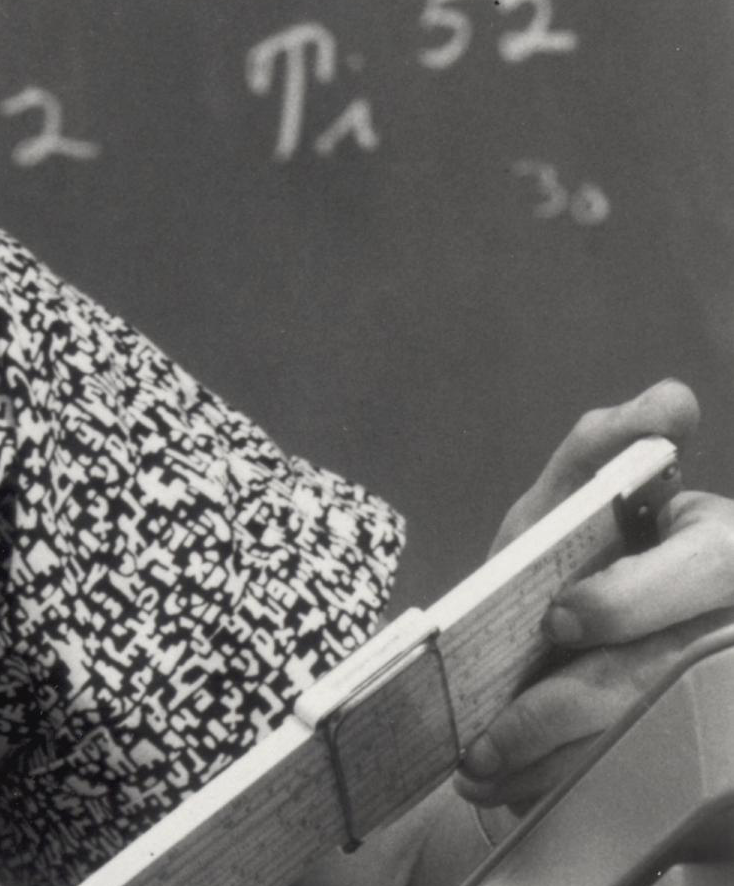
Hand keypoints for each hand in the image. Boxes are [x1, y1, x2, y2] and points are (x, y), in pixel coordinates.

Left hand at [454, 380, 733, 813]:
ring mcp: (711, 697)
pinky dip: (555, 781)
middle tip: (493, 730)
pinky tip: (499, 787)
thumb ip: (602, 451)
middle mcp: (724, 628)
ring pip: (637, 736)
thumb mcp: (567, 503)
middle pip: (662, 673)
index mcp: (719, 557)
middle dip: (568, 704)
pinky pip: (625, 774)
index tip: (561, 617)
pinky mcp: (686, 751)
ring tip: (479, 766)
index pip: (704, 571)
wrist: (550, 643)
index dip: (631, 599)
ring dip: (549, 758)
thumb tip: (674, 401)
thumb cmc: (571, 559)